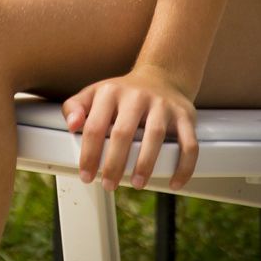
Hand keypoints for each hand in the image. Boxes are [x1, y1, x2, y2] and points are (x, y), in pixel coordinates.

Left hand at [62, 64, 198, 191]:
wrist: (162, 76)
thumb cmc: (123, 94)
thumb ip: (74, 107)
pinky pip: (188, 144)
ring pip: (155, 136)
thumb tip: (72, 126)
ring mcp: (163, 105)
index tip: (87, 175)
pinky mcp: (185, 115)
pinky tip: (174, 183)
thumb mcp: (94, 94)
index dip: (89, 154)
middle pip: (123, 132)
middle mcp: (137, 95)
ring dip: (145, 164)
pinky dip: (184, 166)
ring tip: (136, 184)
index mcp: (111, 92)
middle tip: (109, 184)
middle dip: (114, 164)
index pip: (95, 126)